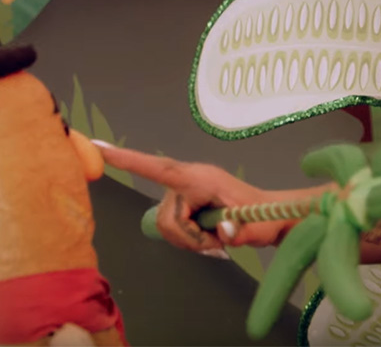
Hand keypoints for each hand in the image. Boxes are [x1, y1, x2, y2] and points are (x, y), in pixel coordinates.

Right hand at [97, 143, 286, 250]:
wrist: (270, 216)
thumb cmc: (264, 215)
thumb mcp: (256, 225)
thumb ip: (239, 230)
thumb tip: (224, 232)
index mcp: (200, 178)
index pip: (158, 167)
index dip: (128, 160)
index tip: (99, 149)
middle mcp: (188, 181)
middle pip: (166, 218)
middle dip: (187, 237)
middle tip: (215, 242)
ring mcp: (187, 194)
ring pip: (167, 227)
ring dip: (189, 240)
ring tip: (214, 238)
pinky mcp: (187, 205)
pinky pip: (173, 229)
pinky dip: (189, 240)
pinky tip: (209, 237)